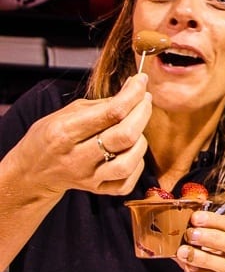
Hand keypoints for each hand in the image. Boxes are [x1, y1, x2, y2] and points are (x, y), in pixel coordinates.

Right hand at [9, 73, 150, 195]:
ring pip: (129, 162)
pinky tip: (131, 152)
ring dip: (141, 141)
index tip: (141, 81)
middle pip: (125, 135)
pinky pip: (127, 182)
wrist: (32, 171)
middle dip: (142, 112)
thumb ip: (102, 104)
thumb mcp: (67, 113)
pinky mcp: (97, 190)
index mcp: (65, 132)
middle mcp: (76, 157)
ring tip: (136, 129)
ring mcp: (88, 177)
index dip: (133, 94)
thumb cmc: (51, 136)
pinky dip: (137, 165)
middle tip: (144, 100)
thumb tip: (134, 89)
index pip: (111, 112)